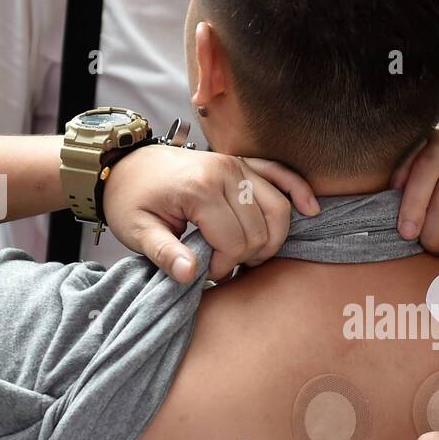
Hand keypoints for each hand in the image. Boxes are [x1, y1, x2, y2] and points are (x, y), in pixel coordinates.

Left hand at [103, 144, 319, 281]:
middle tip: (221, 265)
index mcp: (199, 189)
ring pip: (278, 209)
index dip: (223, 266)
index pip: (233, 241)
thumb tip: (189, 275)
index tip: (202, 271)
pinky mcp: (244, 164)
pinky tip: (310, 210)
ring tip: (247, 254)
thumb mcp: (136, 231)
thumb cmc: (131, 199)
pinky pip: (282, 175)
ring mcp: (238, 165)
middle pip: (259, 229)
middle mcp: (226, 172)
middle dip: (245, 256)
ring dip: (271, 239)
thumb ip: (163, 254)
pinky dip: (298, 191)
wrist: (128, 165)